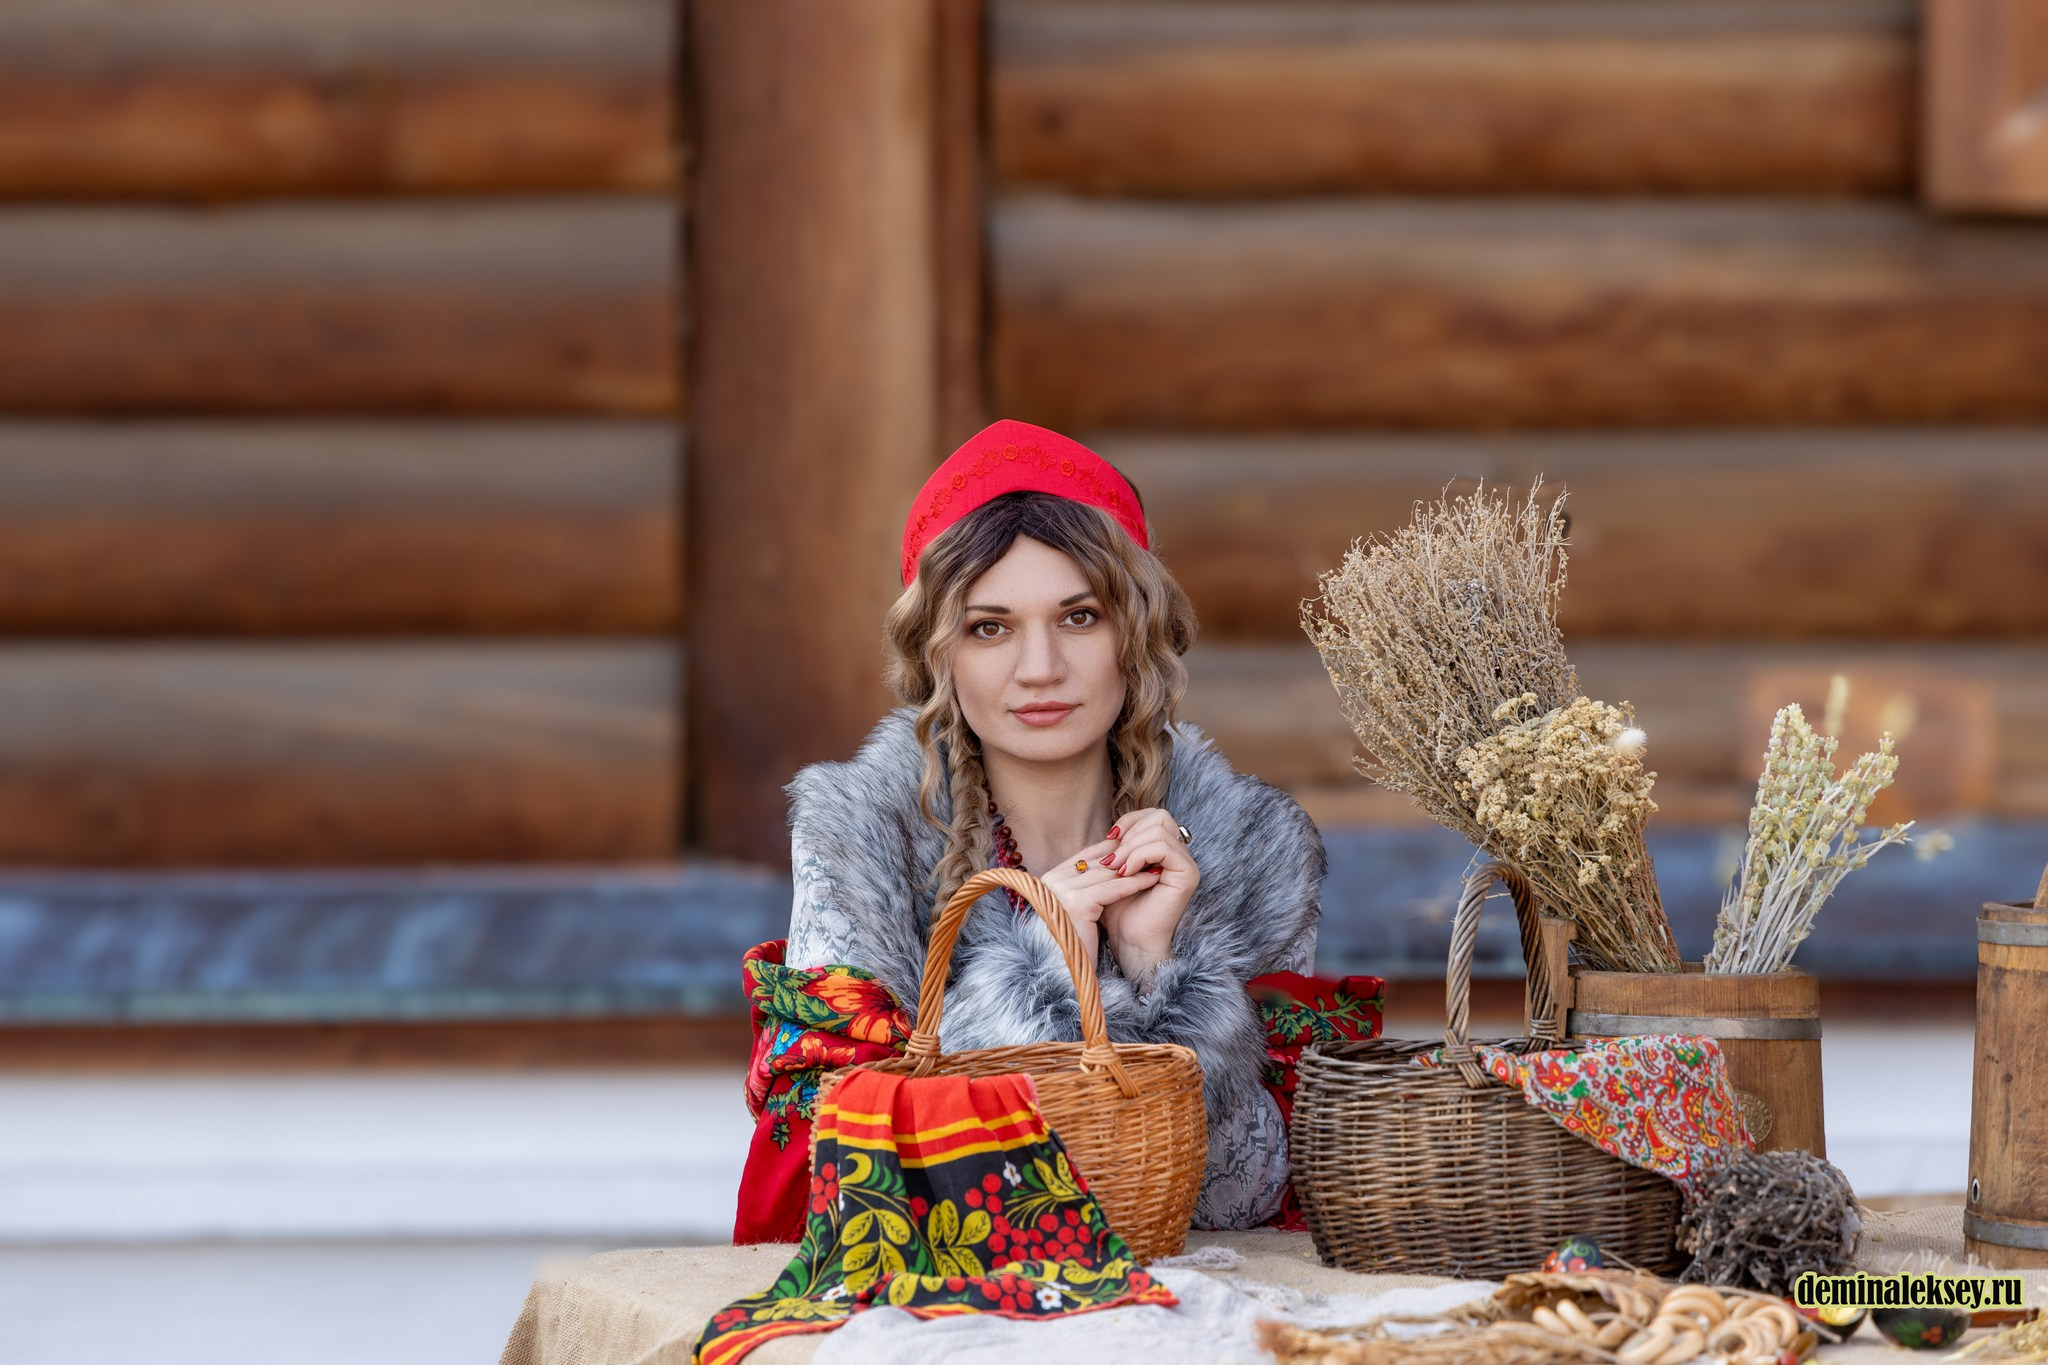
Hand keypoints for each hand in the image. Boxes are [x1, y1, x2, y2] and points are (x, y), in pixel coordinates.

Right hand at [1035, 836, 1164, 963]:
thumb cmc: (1076, 943)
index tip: (1138, 848)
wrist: (1067, 973)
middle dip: (1126, 857)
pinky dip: (1135, 882)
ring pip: (1107, 873)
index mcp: (1046, 880)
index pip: (1085, 856)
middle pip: (1096, 861)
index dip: (1113, 852)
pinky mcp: (1076, 903)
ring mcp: (1061, 891)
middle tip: (1152, 852)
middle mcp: (1049, 882)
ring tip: (1156, 862)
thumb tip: (1110, 858)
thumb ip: (1086, 882)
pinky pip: (1113, 888)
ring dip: (1135, 866)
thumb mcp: (1078, 907)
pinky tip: (1153, 878)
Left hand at [1097, 807, 1197, 987]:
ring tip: (1116, 868)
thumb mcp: (1113, 871)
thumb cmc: (1119, 909)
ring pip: (1159, 830)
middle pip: (1159, 816)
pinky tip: (1126, 873)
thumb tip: (1107, 828)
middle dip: (1129, 833)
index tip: (1108, 839)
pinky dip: (1140, 855)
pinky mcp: (1187, 874)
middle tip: (1111, 859)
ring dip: (1131, 847)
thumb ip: (1116, 848)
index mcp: (1166, 850)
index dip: (1129, 821)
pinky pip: (1163, 848)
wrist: (1130, 940)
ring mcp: (1186, 863)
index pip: (1153, 815)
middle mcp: (1180, 854)